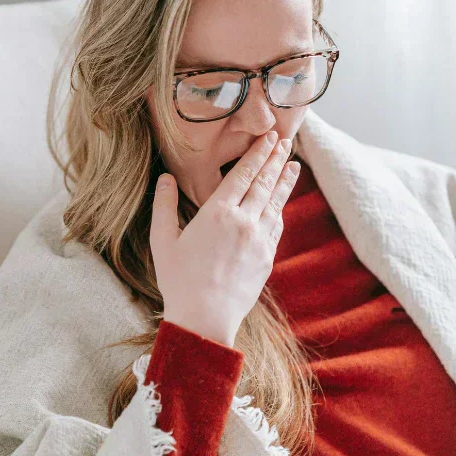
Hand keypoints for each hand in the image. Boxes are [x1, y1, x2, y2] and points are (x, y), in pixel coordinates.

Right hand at [150, 130, 300, 347]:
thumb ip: (164, 205)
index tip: (270, 137)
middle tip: (286, 140)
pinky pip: (276, 227)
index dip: (258, 153)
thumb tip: (164, 177)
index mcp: (216, 213)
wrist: (205, 317)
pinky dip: (280, 210)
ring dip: (284, 181)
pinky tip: (280, 203)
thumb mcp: (163, 241)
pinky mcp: (266, 259)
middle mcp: (242, 221)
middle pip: (263, 183)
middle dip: (275, 159)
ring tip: (293, 165)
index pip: (242, 174)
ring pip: (275, 203)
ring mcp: (258, 240)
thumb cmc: (178, 280)